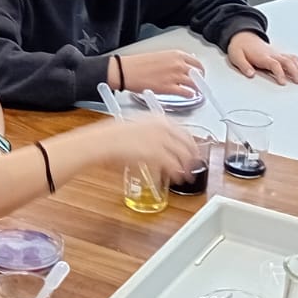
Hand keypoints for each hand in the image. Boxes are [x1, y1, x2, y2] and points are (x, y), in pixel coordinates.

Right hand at [88, 115, 202, 177]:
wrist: (103, 140)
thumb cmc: (113, 136)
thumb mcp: (136, 128)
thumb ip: (152, 133)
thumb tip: (160, 143)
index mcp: (158, 118)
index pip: (184, 131)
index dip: (191, 144)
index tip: (193, 152)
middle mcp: (163, 128)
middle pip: (187, 144)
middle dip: (192, 157)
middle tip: (194, 166)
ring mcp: (160, 140)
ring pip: (182, 155)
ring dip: (187, 167)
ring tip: (186, 176)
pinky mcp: (156, 153)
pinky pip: (173, 165)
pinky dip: (176, 173)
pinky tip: (177, 178)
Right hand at [119, 49, 203, 97]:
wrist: (125, 71)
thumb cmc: (137, 64)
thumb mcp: (159, 56)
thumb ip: (173, 61)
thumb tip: (181, 67)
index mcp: (175, 54)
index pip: (196, 62)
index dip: (199, 69)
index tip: (198, 73)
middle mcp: (178, 64)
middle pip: (198, 73)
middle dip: (200, 79)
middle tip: (198, 83)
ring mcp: (175, 76)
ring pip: (194, 83)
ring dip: (196, 88)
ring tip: (195, 91)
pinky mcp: (170, 88)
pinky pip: (187, 93)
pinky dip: (190, 95)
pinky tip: (188, 95)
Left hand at [226, 32, 297, 84]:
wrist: (242, 36)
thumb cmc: (239, 47)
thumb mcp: (236, 56)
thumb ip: (244, 66)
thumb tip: (250, 74)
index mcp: (262, 56)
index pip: (274, 64)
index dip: (280, 73)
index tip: (283, 82)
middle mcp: (271, 54)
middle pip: (287, 62)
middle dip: (294, 72)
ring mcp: (276, 53)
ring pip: (291, 59)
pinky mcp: (277, 54)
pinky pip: (291, 57)